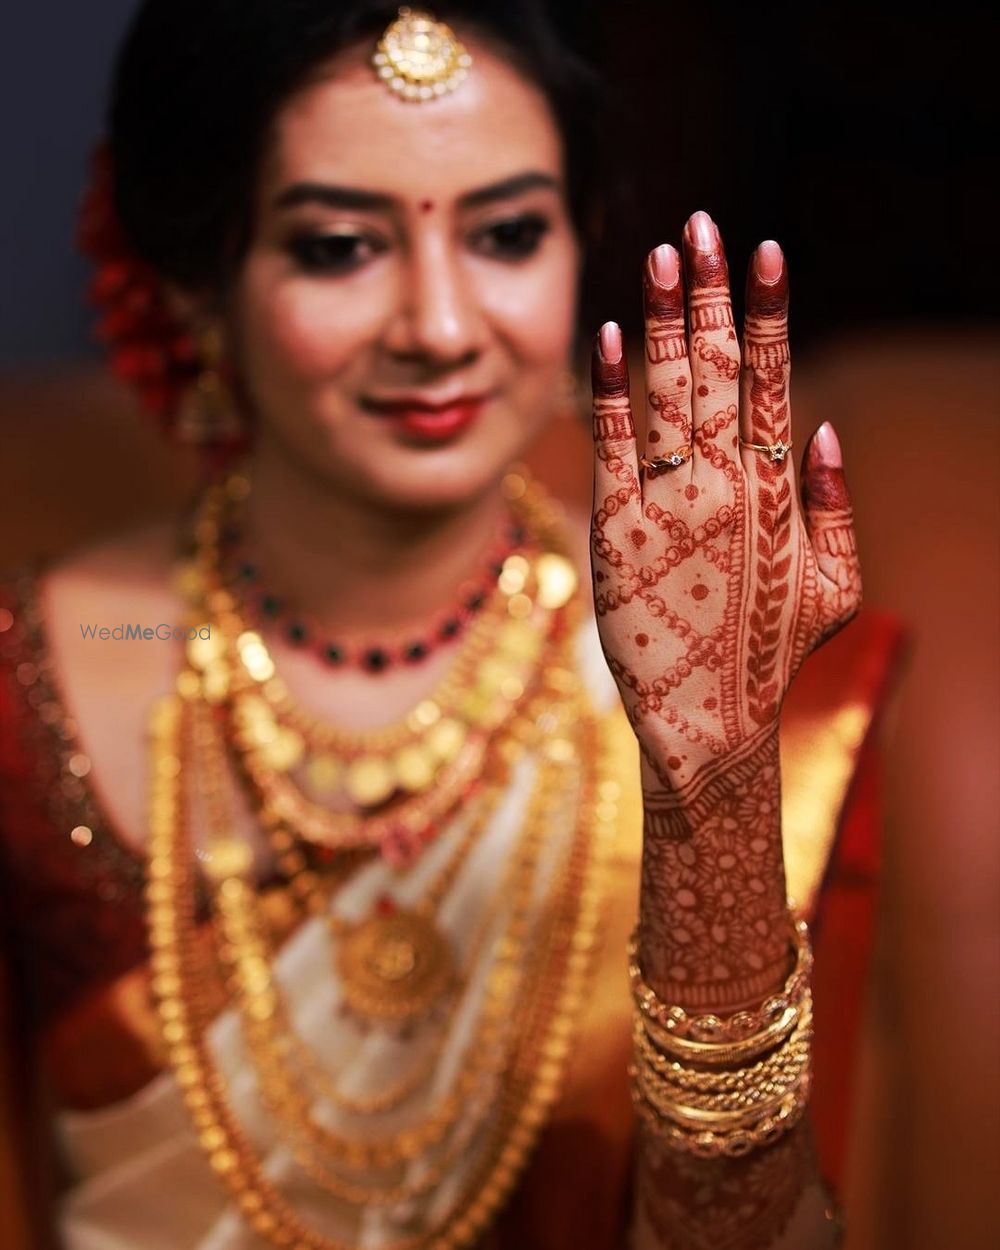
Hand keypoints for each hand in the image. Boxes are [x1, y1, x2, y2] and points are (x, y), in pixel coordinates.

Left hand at [590, 210, 860, 789]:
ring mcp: (667, 505)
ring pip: (666, 392)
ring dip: (662, 320)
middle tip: (702, 223)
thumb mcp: (835, 588)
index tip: (764, 250)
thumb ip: (834, 508)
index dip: (769, 312)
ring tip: (659, 255)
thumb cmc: (769, 658)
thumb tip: (829, 429)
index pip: (775, 381)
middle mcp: (725, 486)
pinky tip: (600, 338)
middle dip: (711, 292)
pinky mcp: (615, 532)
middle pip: (719, 369)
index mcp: (779, 492)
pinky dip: (605, 390)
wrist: (704, 726)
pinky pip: (609, 446)